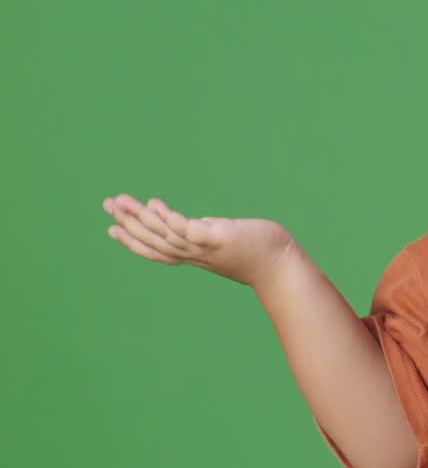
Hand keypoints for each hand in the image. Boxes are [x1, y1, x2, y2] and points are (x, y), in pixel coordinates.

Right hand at [102, 194, 295, 289]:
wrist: (281, 266)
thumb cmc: (258, 252)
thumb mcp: (226, 240)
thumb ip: (210, 232)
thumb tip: (201, 223)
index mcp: (195, 255)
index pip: (157, 249)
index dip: (134, 240)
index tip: (112, 228)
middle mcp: (195, 254)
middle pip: (153, 241)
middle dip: (128, 224)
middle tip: (107, 205)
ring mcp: (205, 247)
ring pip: (163, 234)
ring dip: (140, 218)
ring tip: (120, 201)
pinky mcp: (218, 238)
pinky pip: (187, 229)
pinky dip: (169, 218)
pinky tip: (155, 204)